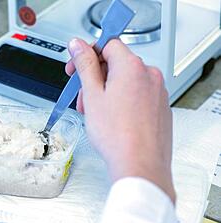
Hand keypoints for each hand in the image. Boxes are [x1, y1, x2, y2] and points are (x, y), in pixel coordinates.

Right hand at [66, 39, 174, 201]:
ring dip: (106, 91)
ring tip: (95, 112)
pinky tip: (112, 119)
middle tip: (83, 96)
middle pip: (116, 64)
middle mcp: (149, 75)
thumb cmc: (118, 135)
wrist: (140, 165)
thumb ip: (85, 65)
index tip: (76, 66)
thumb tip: (78, 46)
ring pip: (125, 81)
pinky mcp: (160, 107)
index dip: (88, 54)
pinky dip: (121, 101)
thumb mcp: (92, 96)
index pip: (108, 44)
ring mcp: (157, 92)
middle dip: (95, 77)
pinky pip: (137, 95)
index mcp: (132, 67)